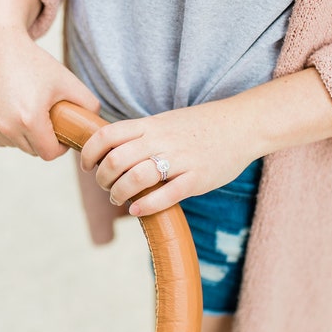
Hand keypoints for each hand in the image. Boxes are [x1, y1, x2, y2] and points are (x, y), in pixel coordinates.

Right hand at [0, 0, 99, 159]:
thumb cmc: (33, 61)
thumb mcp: (67, 80)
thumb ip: (89, 105)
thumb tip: (94, 126)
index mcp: (29, 120)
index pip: (50, 154)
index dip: (59, 145)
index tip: (60, 132)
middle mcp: (5, 127)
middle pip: (32, 150)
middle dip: (41, 138)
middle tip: (43, 115)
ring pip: (13, 144)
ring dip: (21, 134)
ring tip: (23, 107)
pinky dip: (3, 129)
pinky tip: (7, 107)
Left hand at [81, 67, 331, 216]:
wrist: (243, 124)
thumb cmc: (201, 126)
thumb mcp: (166, 121)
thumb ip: (141, 134)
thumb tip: (112, 152)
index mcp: (151, 124)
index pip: (106, 135)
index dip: (89, 153)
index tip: (87, 166)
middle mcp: (161, 140)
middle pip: (116, 160)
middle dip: (102, 179)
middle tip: (105, 187)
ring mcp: (180, 159)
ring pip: (136, 178)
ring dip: (119, 193)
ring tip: (119, 199)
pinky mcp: (197, 178)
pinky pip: (165, 195)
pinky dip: (145, 206)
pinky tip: (137, 210)